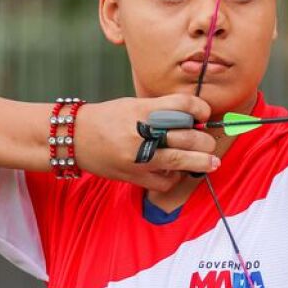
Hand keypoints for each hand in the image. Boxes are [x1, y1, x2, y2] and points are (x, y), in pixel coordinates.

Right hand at [73, 95, 218, 191]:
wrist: (74, 137)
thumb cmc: (108, 118)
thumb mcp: (135, 105)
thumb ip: (163, 111)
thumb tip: (195, 120)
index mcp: (144, 110)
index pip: (184, 105)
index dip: (201, 109)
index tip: (204, 114)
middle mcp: (142, 132)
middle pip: (188, 136)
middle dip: (206, 141)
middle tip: (210, 143)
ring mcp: (138, 157)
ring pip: (181, 161)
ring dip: (202, 162)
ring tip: (213, 163)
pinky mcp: (134, 176)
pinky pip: (165, 182)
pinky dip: (174, 178)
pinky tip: (174, 171)